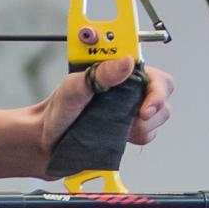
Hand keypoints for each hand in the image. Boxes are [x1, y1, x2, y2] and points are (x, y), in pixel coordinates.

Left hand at [33, 55, 173, 176]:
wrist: (46, 144)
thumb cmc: (55, 112)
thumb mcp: (73, 89)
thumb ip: (98, 75)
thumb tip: (125, 63)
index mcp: (115, 71)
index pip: (150, 70)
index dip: (156, 87)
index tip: (145, 106)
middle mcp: (126, 88)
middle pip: (162, 91)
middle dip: (155, 108)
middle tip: (137, 120)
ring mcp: (129, 110)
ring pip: (158, 116)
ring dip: (143, 126)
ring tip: (119, 130)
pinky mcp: (128, 130)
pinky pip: (148, 134)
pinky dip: (138, 138)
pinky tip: (118, 138)